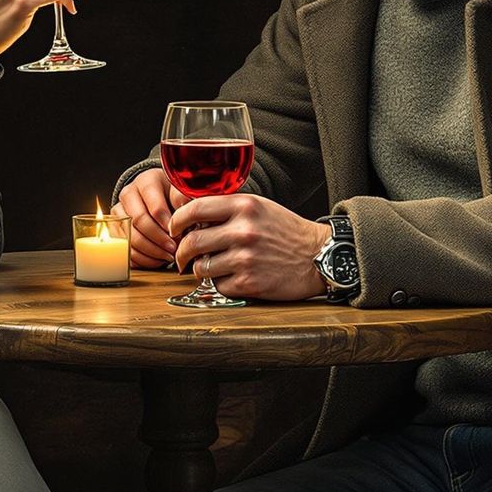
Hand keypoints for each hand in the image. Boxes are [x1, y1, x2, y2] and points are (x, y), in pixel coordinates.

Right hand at [114, 167, 188, 266]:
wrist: (159, 194)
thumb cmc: (171, 193)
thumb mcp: (180, 190)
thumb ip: (183, 198)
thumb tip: (186, 209)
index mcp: (146, 181)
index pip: (154, 206)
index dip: (166, 224)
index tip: (178, 233)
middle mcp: (128, 194)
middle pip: (138, 221)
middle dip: (158, 239)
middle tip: (173, 248)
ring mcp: (119, 212)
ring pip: (129, 237)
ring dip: (151, 251)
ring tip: (167, 256)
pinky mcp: (116, 229)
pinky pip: (125, 249)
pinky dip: (142, 259)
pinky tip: (157, 260)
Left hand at [170, 193, 330, 300]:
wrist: (318, 255)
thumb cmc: (285, 230)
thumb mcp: (258, 207)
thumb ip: (227, 208)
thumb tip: (191, 218)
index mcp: (244, 206)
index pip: (194, 209)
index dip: (177, 221)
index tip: (174, 229)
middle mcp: (243, 230)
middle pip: (192, 241)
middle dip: (181, 252)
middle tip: (181, 258)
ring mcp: (246, 258)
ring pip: (202, 267)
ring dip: (201, 270)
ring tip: (211, 268)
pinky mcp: (250, 282)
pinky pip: (218, 285)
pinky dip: (221, 284)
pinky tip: (233, 278)